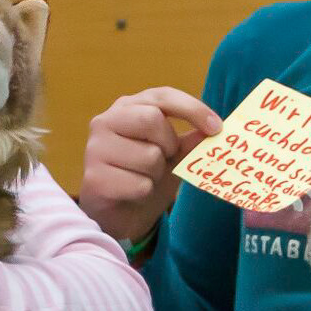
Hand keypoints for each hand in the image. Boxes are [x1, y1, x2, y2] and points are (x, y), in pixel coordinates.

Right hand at [79, 87, 221, 245]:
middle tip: (165, 159)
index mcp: (127, 108)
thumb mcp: (173, 155)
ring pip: (149, 156)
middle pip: (152, 119)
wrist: (120, 214)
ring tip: (144, 178)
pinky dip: (144, 193)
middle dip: (168, 144)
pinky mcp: (94, 177)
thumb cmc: (144, 175)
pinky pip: (139, 184)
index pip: (162, 96)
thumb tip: (215, 129)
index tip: (217, 128)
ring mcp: (95, 149)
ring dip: (156, 174)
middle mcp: (105, 121)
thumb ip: (190, 140)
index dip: (192, 109)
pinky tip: (131, 194)